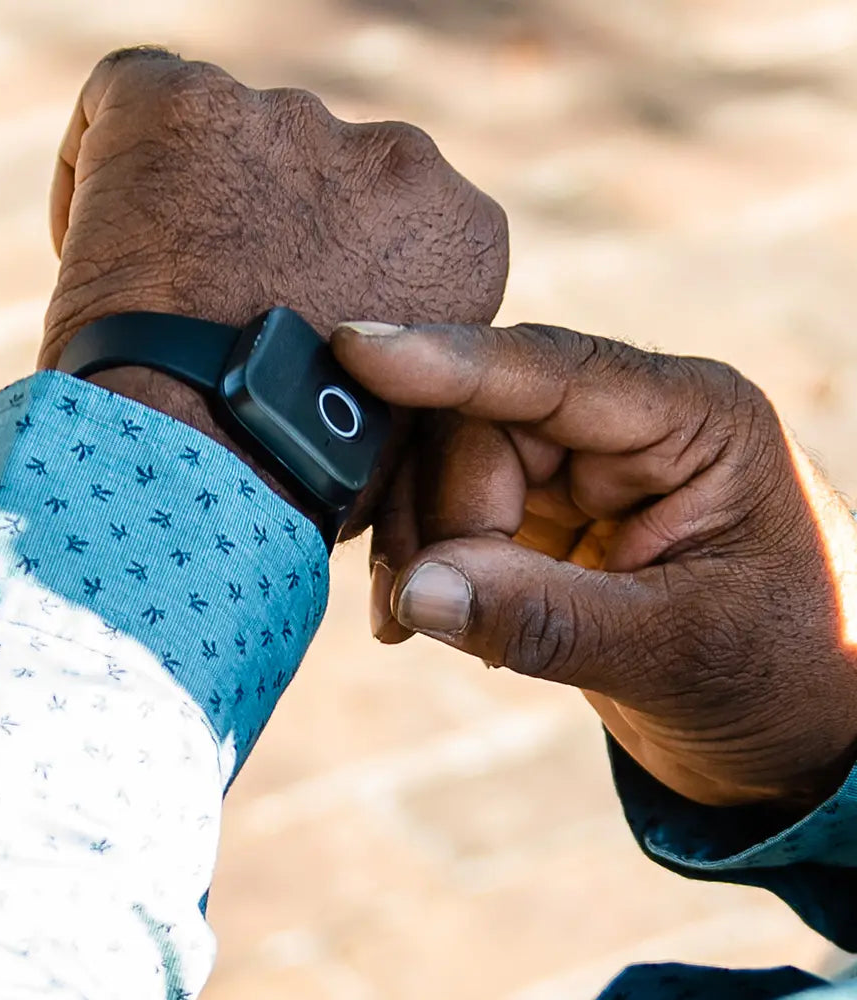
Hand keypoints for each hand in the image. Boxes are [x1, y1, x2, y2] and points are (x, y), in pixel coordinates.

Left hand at [39, 47, 507, 518]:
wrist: (208, 462)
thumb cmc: (297, 467)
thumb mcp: (395, 404)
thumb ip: (395, 340)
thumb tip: (360, 348)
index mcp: (459, 231)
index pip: (397, 218)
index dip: (338, 265)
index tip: (293, 313)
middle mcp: (396, 155)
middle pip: (316, 172)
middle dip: (271, 224)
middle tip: (219, 301)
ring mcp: (291, 119)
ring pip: (230, 139)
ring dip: (199, 200)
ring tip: (161, 293)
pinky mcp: (186, 102)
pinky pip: (132, 101)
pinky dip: (107, 164)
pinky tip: (102, 242)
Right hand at [333, 320, 856, 808]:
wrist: (793, 731)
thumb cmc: (781, 675)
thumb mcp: (678, 650)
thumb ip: (546, 619)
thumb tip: (416, 592)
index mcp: (692, 422)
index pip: (552, 372)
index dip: (447, 362)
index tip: (355, 351)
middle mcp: (627, 428)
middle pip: (480, 426)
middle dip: (434, 512)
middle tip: (410, 603)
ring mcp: (581, 471)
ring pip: (451, 466)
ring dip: (417, 541)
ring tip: (409, 622)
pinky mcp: (546, 517)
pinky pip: (456, 513)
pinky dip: (426, 564)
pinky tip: (420, 616)